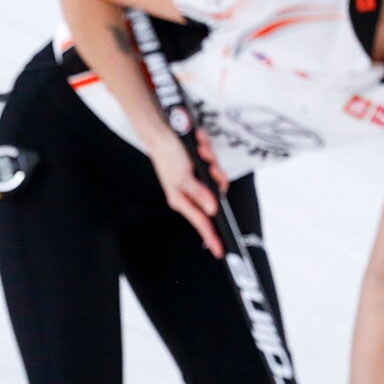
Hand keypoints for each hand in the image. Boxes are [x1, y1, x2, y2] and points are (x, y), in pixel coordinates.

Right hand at [148, 130, 228, 257]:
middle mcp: (191, 193)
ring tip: (202, 150)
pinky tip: (200, 145)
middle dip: (217, 177)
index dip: (211, 237)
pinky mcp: (200, 167)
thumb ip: (199, 194)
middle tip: (211, 165)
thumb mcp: (183, 177)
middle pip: (217, 195)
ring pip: (217, 178)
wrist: (162, 131)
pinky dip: (209, 153)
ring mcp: (196, 180)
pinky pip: (213, 164)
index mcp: (182, 200)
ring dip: (212, 161)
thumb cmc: (168, 155)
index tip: (220, 251)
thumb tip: (212, 210)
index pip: (201, 223)